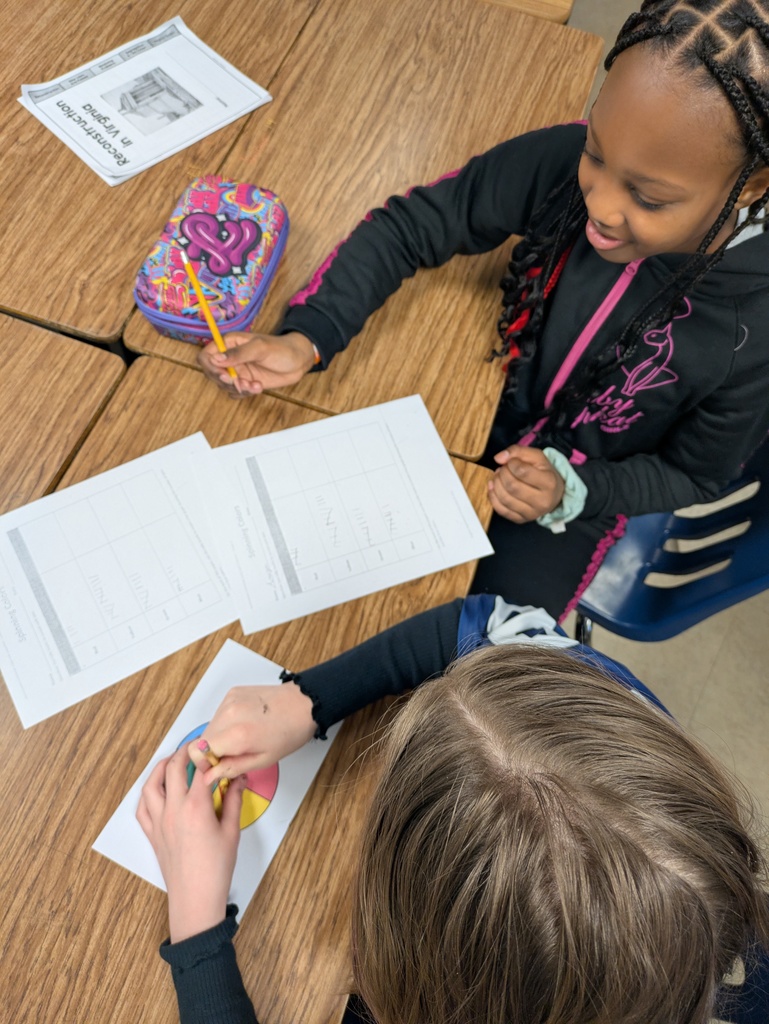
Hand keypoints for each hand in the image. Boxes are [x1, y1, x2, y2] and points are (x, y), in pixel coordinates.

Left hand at [137, 747, 246, 942]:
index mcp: (196, 808)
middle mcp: (174, 811)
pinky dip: (147, 794)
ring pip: (151, 786)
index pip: (201, 770)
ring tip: (170, 761)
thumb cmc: (216, 869)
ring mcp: (159, 822)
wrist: (195, 898)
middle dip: (183, 753)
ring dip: (160, 768)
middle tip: (193, 747)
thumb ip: (233, 800)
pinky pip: (142, 808)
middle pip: (173, 770)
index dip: (209, 757)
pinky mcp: (152, 834)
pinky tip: (155, 790)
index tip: (216, 751)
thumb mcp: (231, 831)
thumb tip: (238, 779)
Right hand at [187, 682, 315, 785]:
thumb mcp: (263, 760)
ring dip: (220, 736)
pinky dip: (227, 722)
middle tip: (235, 753)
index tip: (218, 766)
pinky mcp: (233, 692)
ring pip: (210, 726)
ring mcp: (230, 700)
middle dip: (213, 750)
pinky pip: (219, 713)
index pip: (197, 750)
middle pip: (202, 739)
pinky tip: (245, 723)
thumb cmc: (289, 733)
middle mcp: (229, 714)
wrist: (304, 704)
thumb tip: (209, 777)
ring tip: (243, 737)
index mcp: (237, 735)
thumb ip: (231, 768)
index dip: (204, 763)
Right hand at [197, 331, 316, 396]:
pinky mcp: (245, 382)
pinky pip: (236, 393)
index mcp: (229, 343)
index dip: (211, 368)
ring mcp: (237, 371)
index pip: (206, 356)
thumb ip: (238, 354)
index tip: (225, 375)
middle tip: (243, 382)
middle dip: (227, 382)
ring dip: (239, 389)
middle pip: (212, 374)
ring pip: (224, 386)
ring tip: (256, 384)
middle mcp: (230, 357)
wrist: (298, 361)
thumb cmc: (281, 348)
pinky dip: (246, 393)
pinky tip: (259, 386)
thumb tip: (216, 359)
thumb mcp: (260, 348)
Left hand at [488, 445, 564, 522]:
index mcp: (549, 482)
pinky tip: (493, 487)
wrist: (554, 494)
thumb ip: (518, 451)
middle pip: (512, 486)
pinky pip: (501, 510)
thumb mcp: (537, 456)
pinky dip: (492, 496)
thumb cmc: (544, 473)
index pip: (522, 471)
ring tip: (498, 476)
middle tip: (503, 469)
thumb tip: (498, 458)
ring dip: (496, 483)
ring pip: (505, 498)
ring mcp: (532, 514)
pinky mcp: (521, 520)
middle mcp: (542, 501)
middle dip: (502, 473)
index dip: (511, 463)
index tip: (512, 462)